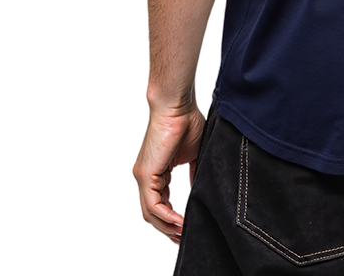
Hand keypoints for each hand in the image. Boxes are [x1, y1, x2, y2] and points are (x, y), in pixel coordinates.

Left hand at [133, 105, 205, 243]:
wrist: (177, 105)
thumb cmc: (186, 121)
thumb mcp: (194, 154)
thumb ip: (194, 174)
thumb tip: (200, 189)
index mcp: (156, 171)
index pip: (160, 203)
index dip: (172, 219)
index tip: (185, 228)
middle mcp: (146, 175)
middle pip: (153, 213)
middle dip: (168, 229)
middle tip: (183, 238)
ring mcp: (143, 175)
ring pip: (151, 212)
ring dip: (167, 226)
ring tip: (183, 234)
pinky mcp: (146, 173)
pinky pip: (153, 205)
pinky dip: (166, 216)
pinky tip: (180, 222)